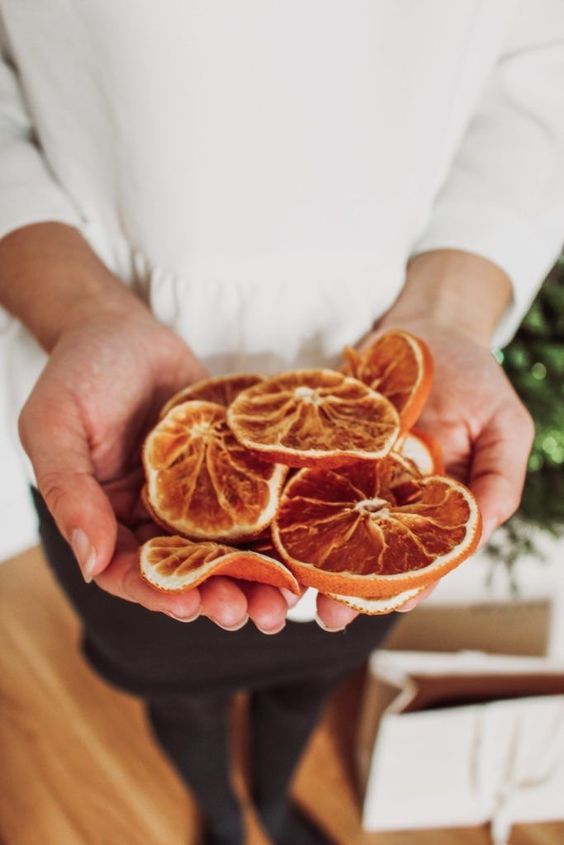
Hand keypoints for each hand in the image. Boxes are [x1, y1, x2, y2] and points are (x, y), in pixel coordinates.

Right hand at [19, 302, 290, 633]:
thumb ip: (70, 493)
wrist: (123, 326)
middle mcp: (154, 516)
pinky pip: (257, 499)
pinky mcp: (231, 467)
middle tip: (252, 613)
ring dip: (257, 575)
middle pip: (189, 569)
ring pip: (228, 545)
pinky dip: (278, 525)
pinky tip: (303, 544)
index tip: (191, 604)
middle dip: (220, 594)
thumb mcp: (55, 428)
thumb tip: (92, 563)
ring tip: (285, 596)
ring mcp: (196, 494)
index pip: (131, 571)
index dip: (160, 592)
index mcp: (107, 518)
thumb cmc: (79, 372)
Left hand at [315, 250, 533, 630]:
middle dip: (344, 585)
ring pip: (325, 520)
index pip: (418, 556)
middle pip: (364, 549)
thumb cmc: (474, 376)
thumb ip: (499, 475)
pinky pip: (300, 471)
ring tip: (287, 583)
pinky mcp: (321, 443)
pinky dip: (283, 496)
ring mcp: (350, 471)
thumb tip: (486, 523)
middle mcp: (387, 495)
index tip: (380, 610)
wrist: (427, 327)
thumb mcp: (504, 424)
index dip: (403, 586)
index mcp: (431, 503)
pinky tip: (264, 521)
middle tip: (322, 616)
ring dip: (307, 554)